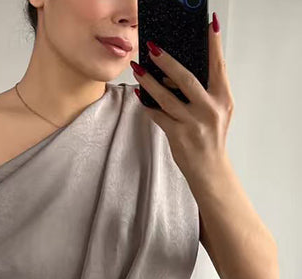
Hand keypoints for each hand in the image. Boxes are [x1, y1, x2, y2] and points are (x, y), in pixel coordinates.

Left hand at [130, 14, 233, 182]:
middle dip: (167, 62)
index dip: (214, 44)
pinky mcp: (179, 135)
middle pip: (186, 78)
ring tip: (138, 69)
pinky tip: (141, 97)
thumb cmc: (211, 138)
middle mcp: (210, 109)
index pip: (218, 65)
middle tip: (153, 48)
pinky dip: (148, 106)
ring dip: (149, 82)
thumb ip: (207, 92)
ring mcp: (193, 123)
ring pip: (166, 97)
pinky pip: (159, 116)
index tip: (208, 25)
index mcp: (223, 99)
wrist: (210, 170)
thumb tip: (180, 72)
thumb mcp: (219, 112)